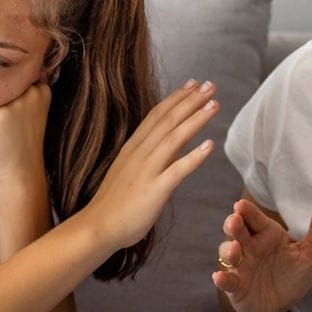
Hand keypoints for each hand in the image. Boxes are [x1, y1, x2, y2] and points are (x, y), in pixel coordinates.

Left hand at [0, 82, 51, 179]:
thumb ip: (19, 94)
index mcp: (41, 89)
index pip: (9, 86)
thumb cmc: (22, 146)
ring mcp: (13, 101)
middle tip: (7, 136)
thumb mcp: (29, 113)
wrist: (22, 173)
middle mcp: (29, 91)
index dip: (6, 108)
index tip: (16, 127)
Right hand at [83, 79, 217, 250]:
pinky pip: (177, 170)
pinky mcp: (154, 190)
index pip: (156, 116)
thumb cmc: (113, 204)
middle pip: (168, 121)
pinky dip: (194, 157)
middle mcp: (139, 154)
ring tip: (214, 105)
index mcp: (133, 148)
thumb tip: (169, 149)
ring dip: (195, 120)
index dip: (176, 98)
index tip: (192, 84)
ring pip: (174, 139)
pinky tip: (210, 146)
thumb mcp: (128, 172)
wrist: (97, 227)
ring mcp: (146, 171)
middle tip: (209, 85)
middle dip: (190, 101)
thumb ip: (147, 159)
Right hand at [213, 196, 311, 311]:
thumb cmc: (292, 275)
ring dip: (228, 251)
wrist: (281, 306)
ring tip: (234, 249)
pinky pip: (227, 280)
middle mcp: (249, 246)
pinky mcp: (235, 286)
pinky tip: (220, 277)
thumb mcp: (310, 253)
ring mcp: (240, 266)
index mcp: (266, 234)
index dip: (246, 211)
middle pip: (236, 231)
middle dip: (232, 225)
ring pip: (228, 254)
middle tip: (234, 221)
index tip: (241, 205)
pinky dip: (222, 279)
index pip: (253, 218)